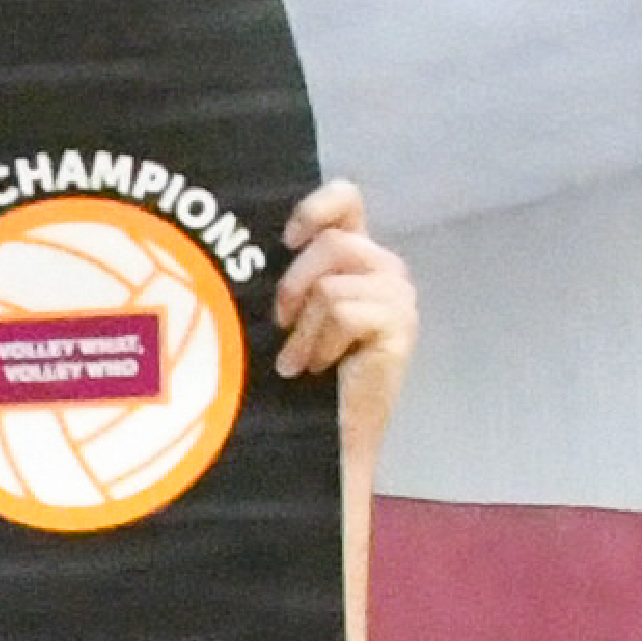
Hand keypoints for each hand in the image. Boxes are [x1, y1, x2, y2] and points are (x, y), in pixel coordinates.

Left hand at [275, 180, 415, 433]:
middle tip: (281, 327)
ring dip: (303, 329)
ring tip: (299, 362)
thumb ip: (283, 280)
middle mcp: (382, 268)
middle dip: (293, 286)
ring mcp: (396, 296)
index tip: (287, 239)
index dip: (317, 206)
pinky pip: (343, 312)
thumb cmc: (295, 382)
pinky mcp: (399, 325)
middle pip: (333, 243)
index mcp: (354, 258)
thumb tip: (242, 251)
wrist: (325, 440)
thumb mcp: (283, 319)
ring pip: (332, 284)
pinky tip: (317, 368)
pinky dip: (319, 344)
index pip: (347, 200)